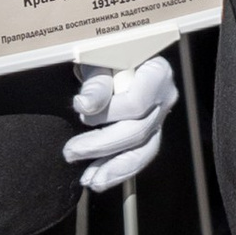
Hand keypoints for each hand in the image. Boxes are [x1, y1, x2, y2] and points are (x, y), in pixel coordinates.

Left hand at [65, 52, 177, 194]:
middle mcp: (165, 97)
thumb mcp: (99, 60)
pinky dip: (117, 170)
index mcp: (157, 72)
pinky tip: (97, 178)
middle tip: (70, 152)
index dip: (108, 111)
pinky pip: (138, 157)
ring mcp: (160, 119)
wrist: (114, 59)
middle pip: (138, 130)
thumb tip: (85, 105)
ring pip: (142, 151)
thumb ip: (95, 83)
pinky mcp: (151, 135)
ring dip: (113, 168)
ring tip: (88, 180)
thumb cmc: (106, 55)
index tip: (79, 109)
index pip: (137, 102)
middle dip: (102, 145)